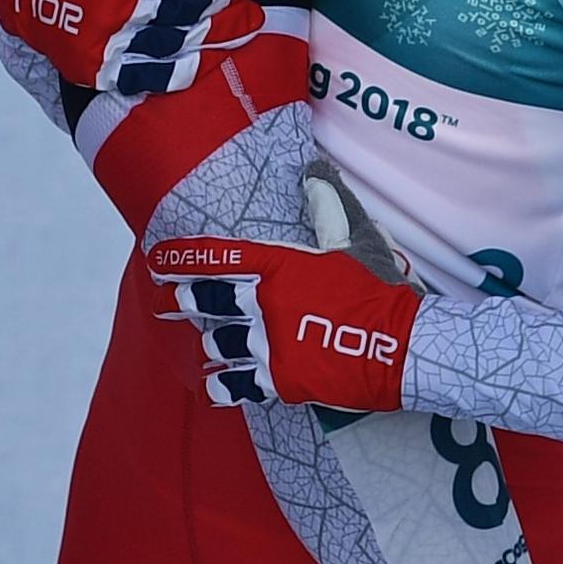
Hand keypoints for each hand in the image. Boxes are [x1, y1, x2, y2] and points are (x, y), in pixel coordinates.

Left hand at [152, 167, 422, 411]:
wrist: (404, 346)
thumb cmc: (380, 291)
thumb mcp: (353, 243)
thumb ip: (327, 209)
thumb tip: (313, 174)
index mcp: (280, 267)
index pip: (220, 256)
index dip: (184, 258)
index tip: (158, 259)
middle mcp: (265, 302)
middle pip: (208, 300)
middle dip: (181, 300)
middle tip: (164, 301)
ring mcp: (270, 343)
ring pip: (219, 341)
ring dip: (209, 342)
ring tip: (202, 343)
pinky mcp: (281, 381)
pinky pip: (239, 384)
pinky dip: (222, 386)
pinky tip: (211, 389)